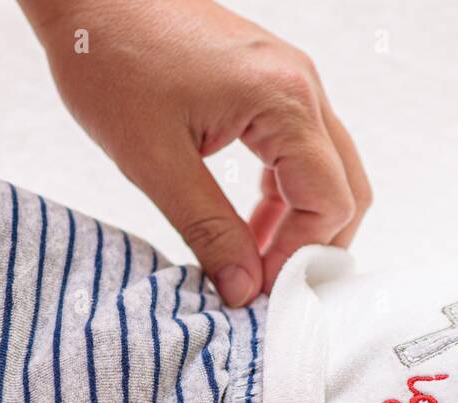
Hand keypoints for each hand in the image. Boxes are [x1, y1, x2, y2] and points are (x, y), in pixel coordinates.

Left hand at [20, 0, 370, 305]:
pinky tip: (245, 222)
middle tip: (266, 284)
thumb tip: (242, 289)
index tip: (257, 289)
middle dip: (313, 244)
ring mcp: (289, 80)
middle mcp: (301, 86)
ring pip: (327, 171)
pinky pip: (299, 150)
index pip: (330, 201)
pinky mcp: (268, 82)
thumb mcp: (153, 160)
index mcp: (283, 100)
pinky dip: (283, 194)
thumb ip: (206, 228)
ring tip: (251, 260)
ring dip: (299, 222)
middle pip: (346, 188)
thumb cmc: (112, 58)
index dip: (298, 256)